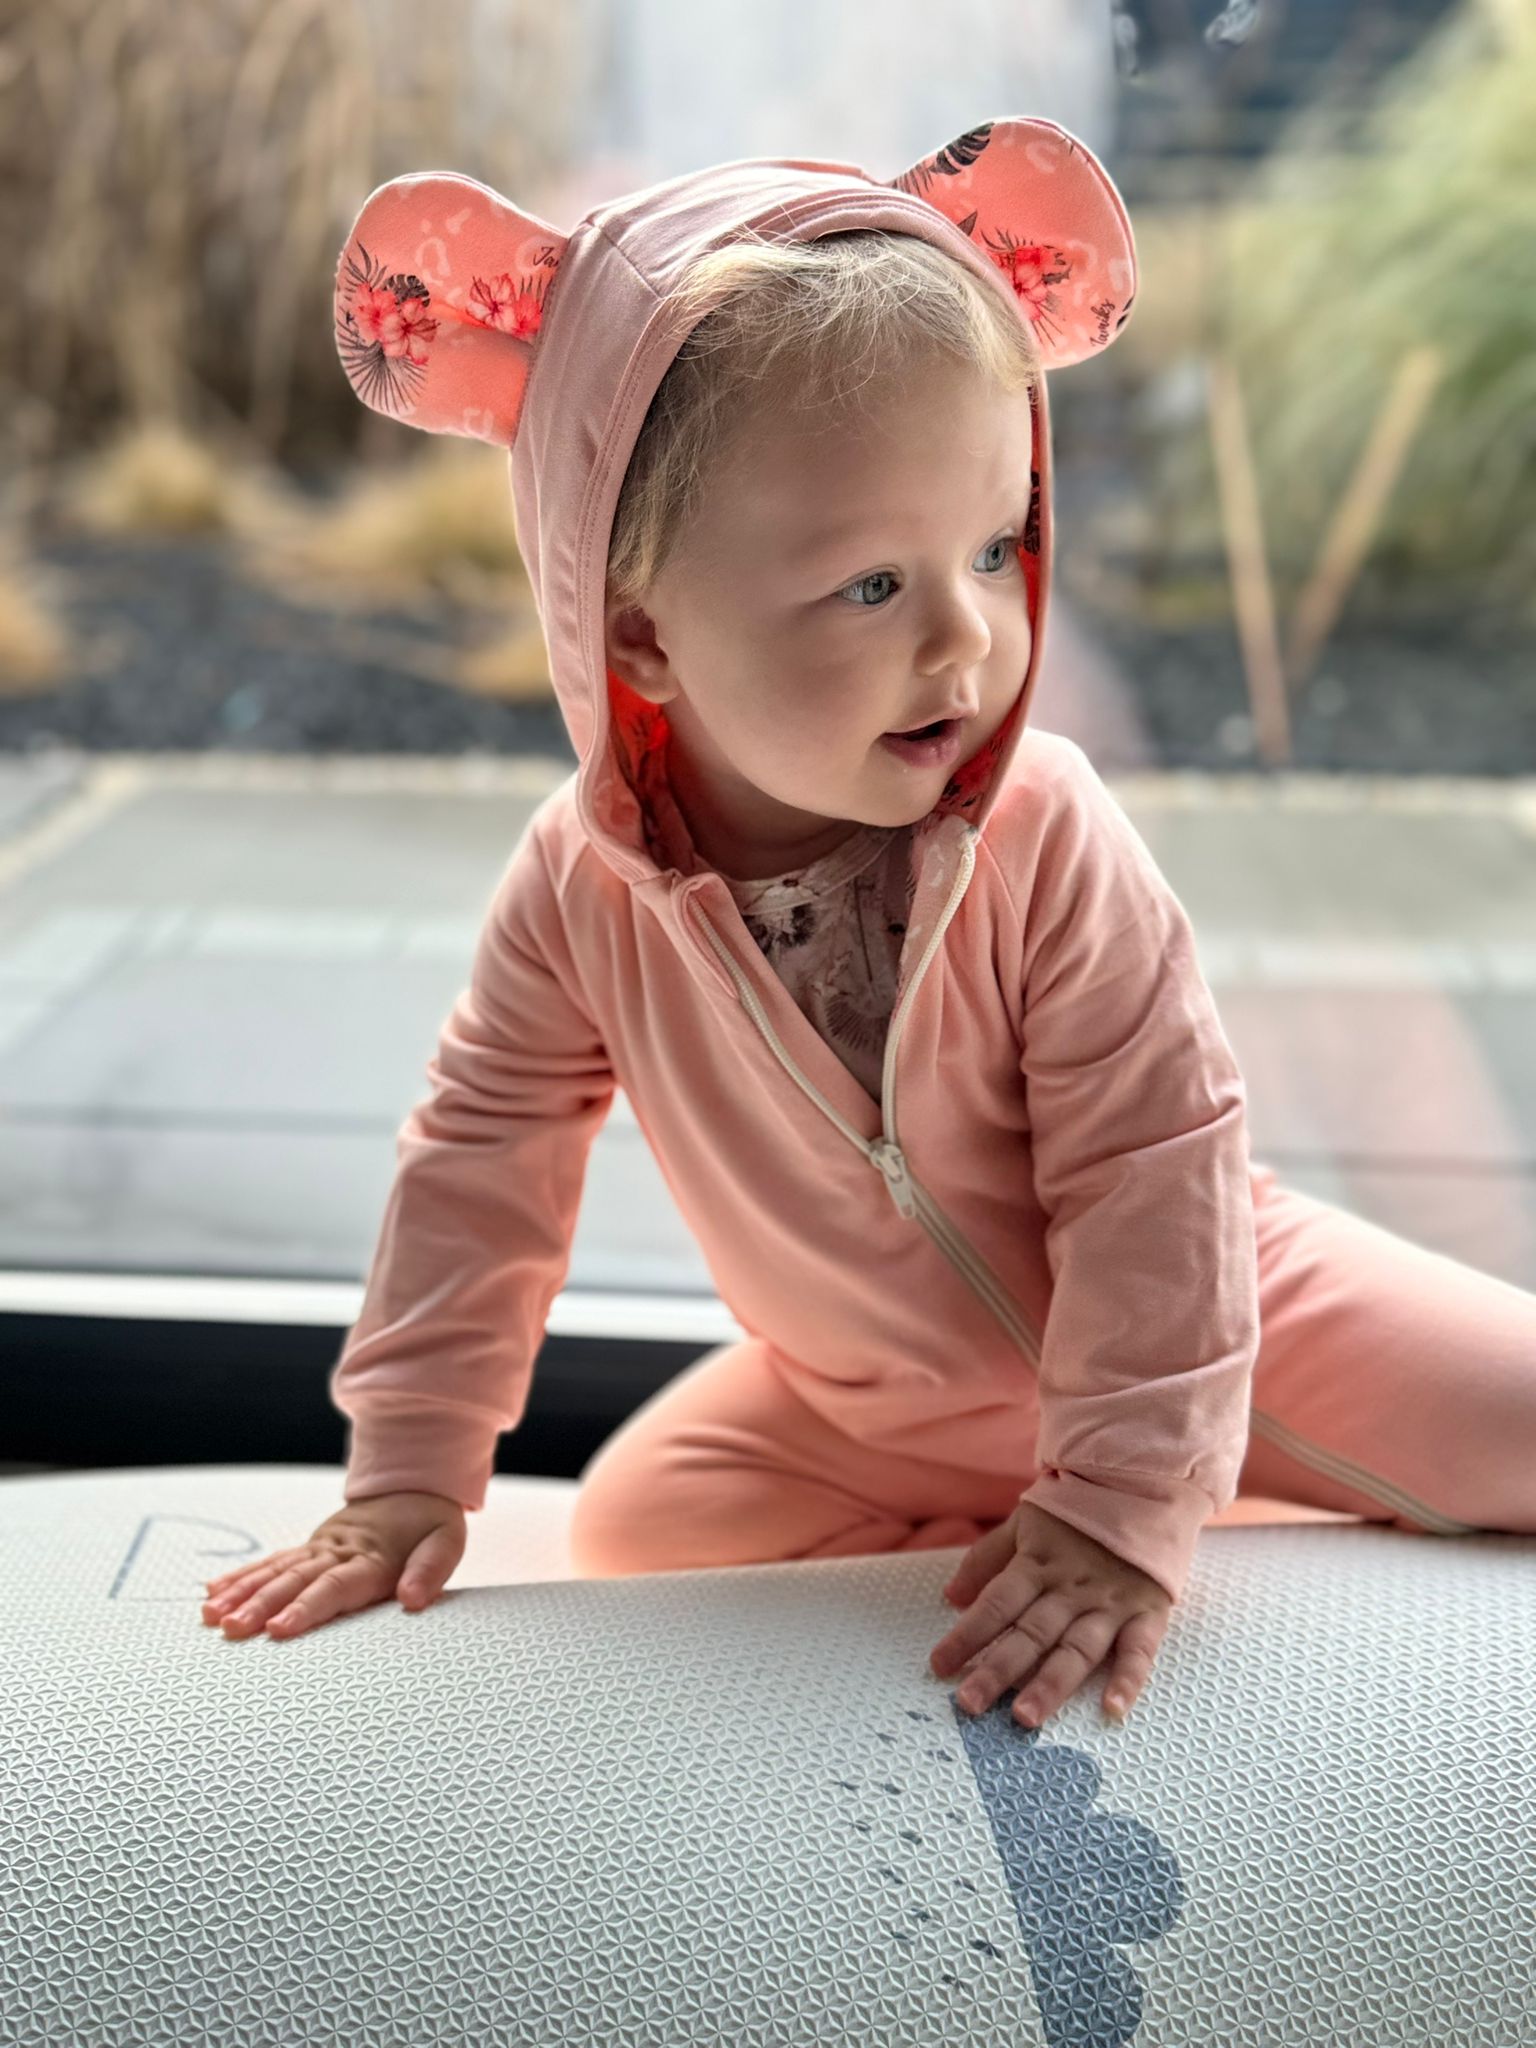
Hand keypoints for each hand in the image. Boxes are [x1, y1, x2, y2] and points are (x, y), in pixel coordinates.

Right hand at [200, 1491, 466, 1639]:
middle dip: (260, 1605)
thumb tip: (413, 1599)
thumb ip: (430, 1570)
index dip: (306, 1607)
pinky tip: (212, 1593)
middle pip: (294, 1580)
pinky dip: (240, 1577)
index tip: (279, 1629)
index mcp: (370, 1558)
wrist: (411, 1484)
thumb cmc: (429, 1523)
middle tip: (231, 1628)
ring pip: (274, 1571)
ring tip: (211, 1616)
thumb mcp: (445, 1541)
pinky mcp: (306, 1548)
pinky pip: (269, 1562)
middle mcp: (337, 1552)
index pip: (334, 1586)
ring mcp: (317, 1549)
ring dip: (241, 1593)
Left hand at [928, 1501, 1171, 1728]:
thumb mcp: (1026, 1522)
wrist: (1143, 1482)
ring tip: (1025, 1717)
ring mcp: (1109, 1602)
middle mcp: (1071, 1588)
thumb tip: (949, 1596)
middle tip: (970, 1704)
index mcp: (1038, 1564)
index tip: (939, 1666)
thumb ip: (988, 1558)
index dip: (966, 1635)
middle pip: (1030, 1633)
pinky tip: (1112, 1709)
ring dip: (1051, 1684)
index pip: (996, 1604)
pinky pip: (1138, 1649)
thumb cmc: (1078, 1508)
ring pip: (1076, 1649)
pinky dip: (1128, 1679)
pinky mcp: (1146, 1612)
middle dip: (998, 1670)